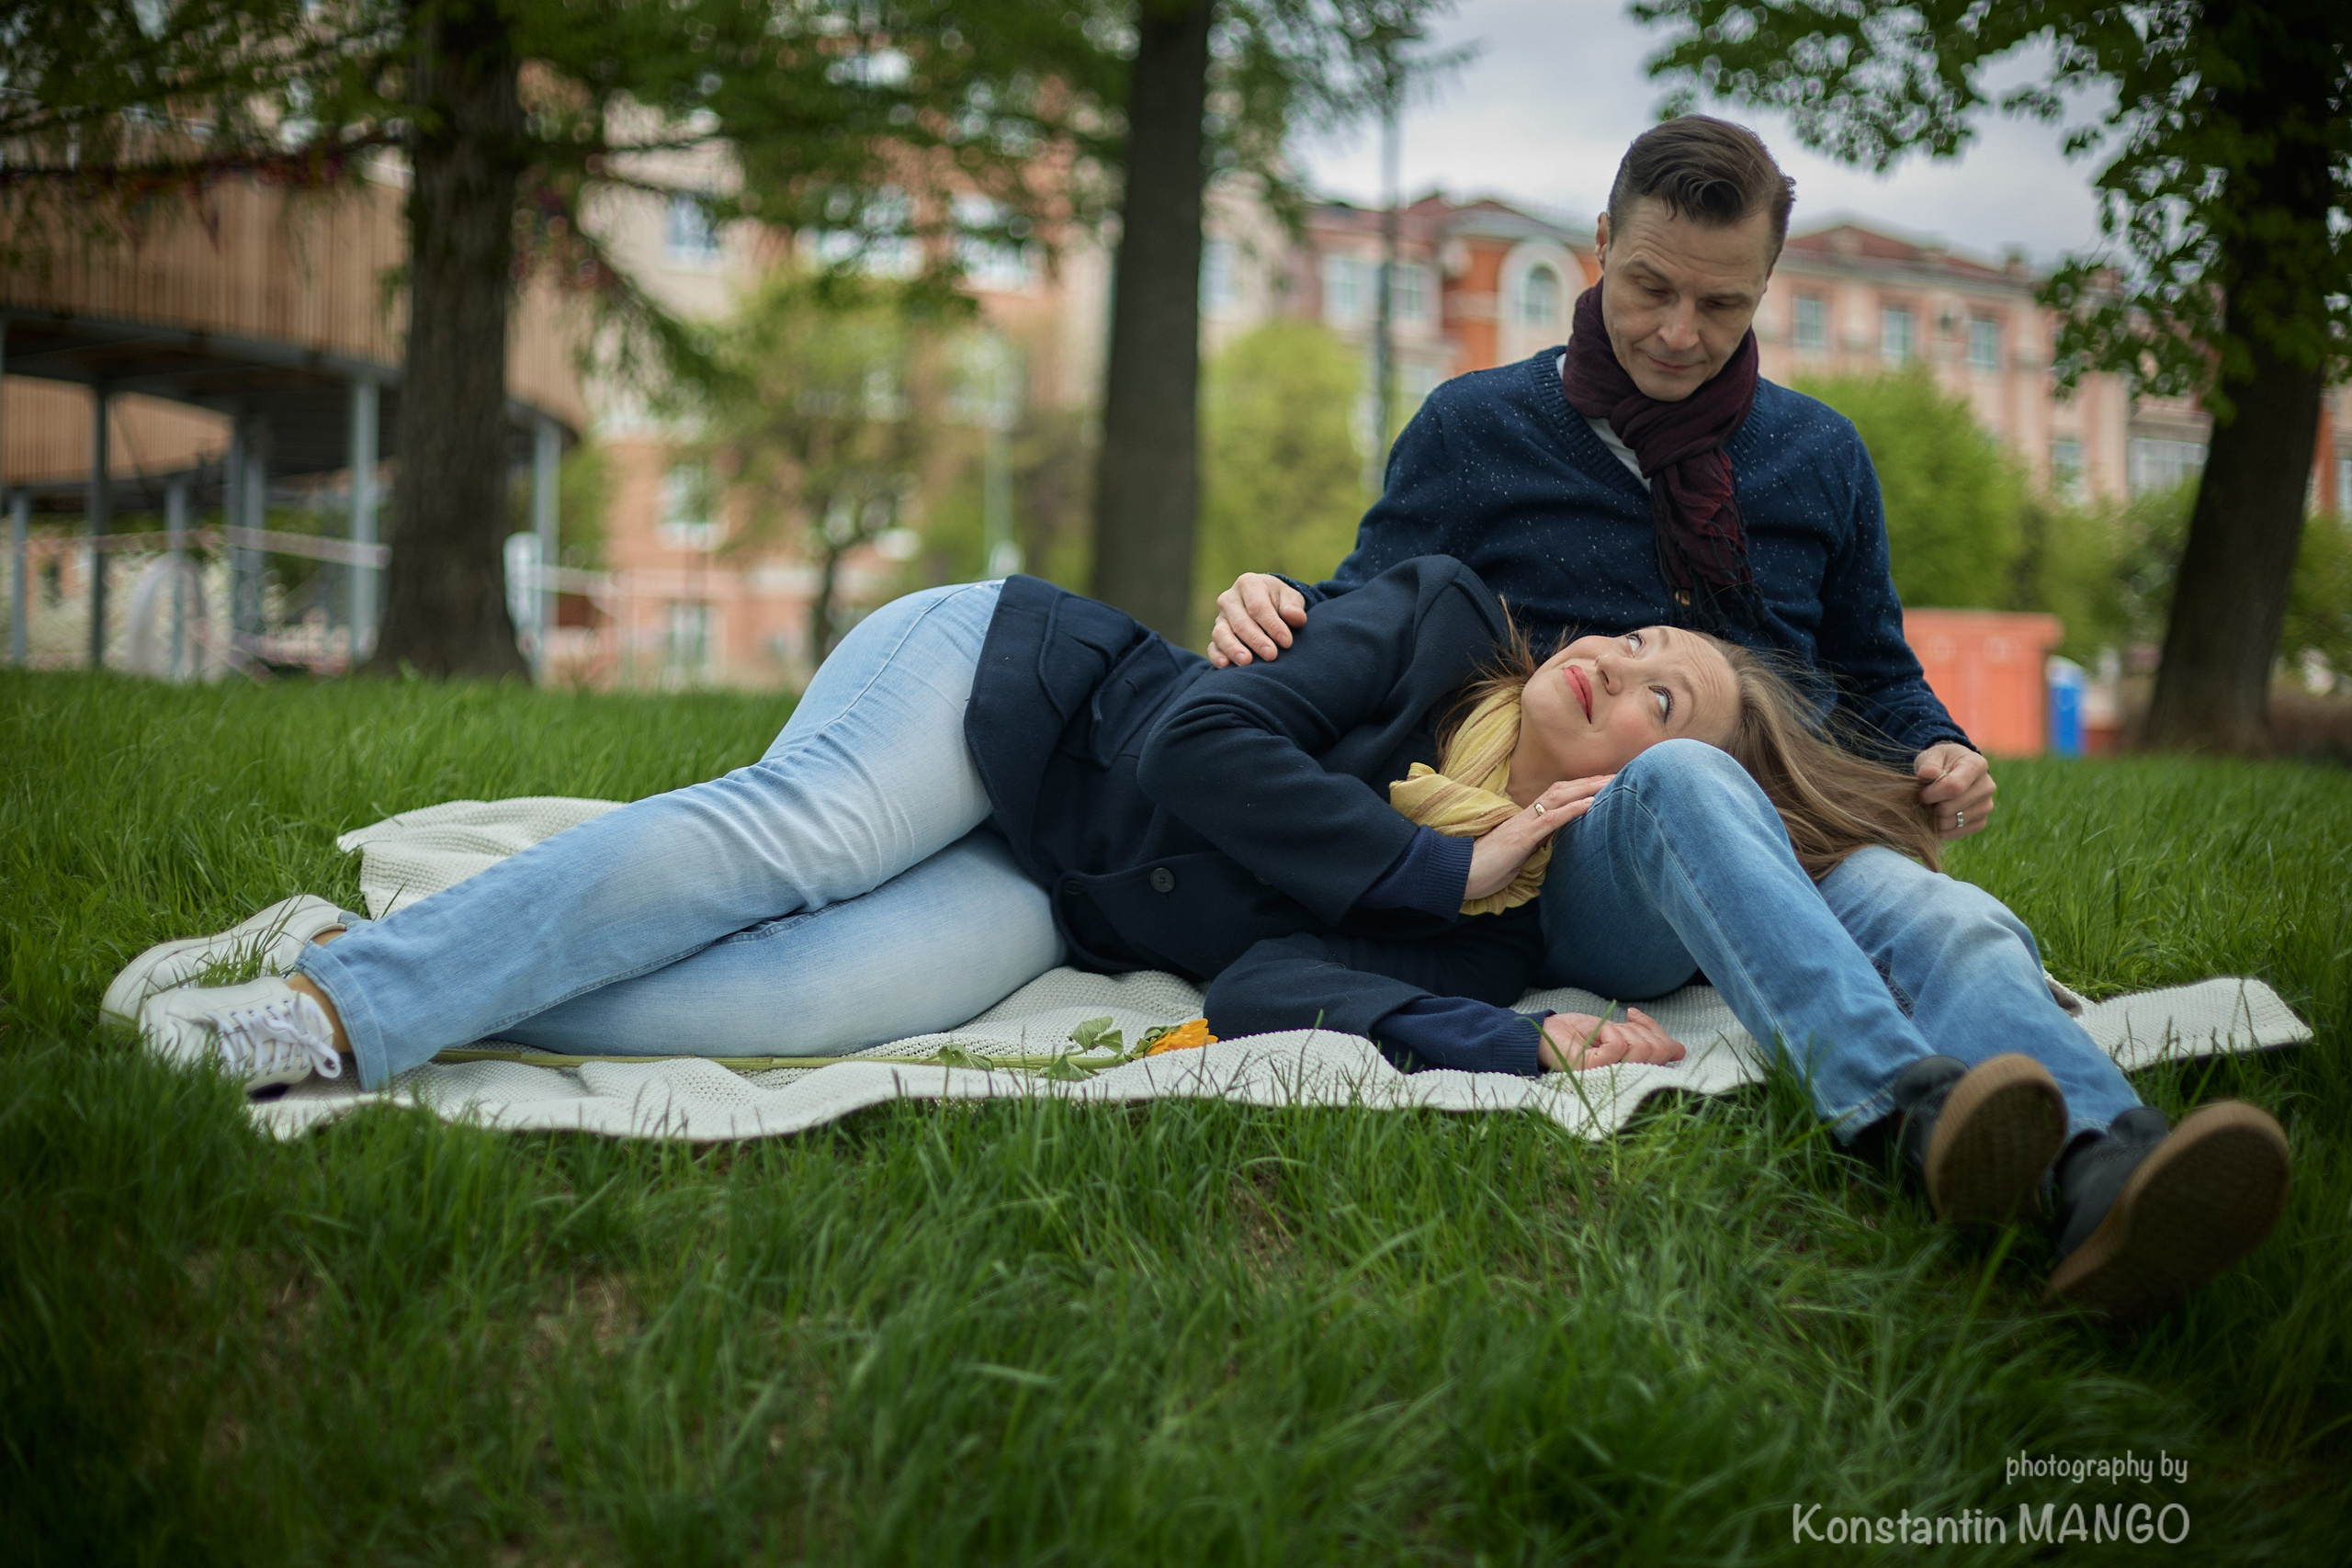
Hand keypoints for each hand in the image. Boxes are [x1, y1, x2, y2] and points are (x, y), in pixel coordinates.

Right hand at [1208, 572, 1308, 666]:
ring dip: (1233, 649)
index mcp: (1248, 584)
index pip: (1258, 606)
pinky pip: (1212, 647)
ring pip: (1221, 634)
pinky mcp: (1216, 636)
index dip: (1272, 625)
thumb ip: (1293, 607)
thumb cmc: (1280, 602)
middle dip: (1256, 640)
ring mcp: (1220, 619)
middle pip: (1240, 622)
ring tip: (1247, 662)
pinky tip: (1225, 666)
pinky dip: (1217, 656)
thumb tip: (1297, 618)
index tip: (1287, 642)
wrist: (1267, 605)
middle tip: (1271, 655)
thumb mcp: (1290, 598)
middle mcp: (1229, 599)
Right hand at [1465, 776, 1610, 901]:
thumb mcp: (1516, 859)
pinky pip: (1550, 819)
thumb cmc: (1485, 871)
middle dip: (1591, 781)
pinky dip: (1572, 809)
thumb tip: (1552, 849)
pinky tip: (1592, 804)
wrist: (1457, 876)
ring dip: (1587, 788)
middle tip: (1620, 774)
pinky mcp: (1521, 837)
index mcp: (1525, 821)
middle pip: (1563, 789)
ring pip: (1559, 797)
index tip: (1605, 783)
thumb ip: (1534, 849)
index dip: (1581, 788)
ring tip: (1611, 782)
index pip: (1557, 797)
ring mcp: (1523, 824)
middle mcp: (1525, 816)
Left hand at [1538, 1007, 1684, 1070]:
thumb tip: (1679, 1049)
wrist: (1548, 1033)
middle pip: (1657, 1050)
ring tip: (1602, 1035)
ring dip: (1621, 1031)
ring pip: (1641, 1047)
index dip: (1656, 1029)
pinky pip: (1618, 1045)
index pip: (1669, 1051)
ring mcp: (1612, 1077)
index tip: (1631, 1017)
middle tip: (1615, 1028)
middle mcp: (1627, 1078)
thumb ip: (1647, 1038)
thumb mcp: (1620, 1031)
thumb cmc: (1582, 1034)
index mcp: (1636, 1068)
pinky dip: (1607, 1032)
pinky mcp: (1596, 1071)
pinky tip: (1595, 1037)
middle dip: (1638, 1030)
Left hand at [1914, 742, 1994, 839]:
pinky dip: (1942, 829)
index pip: (1953, 787)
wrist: (1954, 771)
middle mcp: (1987, 787)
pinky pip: (1957, 833)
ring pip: (1952, 822)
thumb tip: (1926, 774)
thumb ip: (1928, 764)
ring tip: (1932, 805)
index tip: (1921, 793)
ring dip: (1934, 818)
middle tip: (1925, 799)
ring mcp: (1986, 806)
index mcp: (1976, 765)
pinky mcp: (1981, 822)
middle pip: (1950, 807)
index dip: (1931, 794)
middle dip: (1930, 805)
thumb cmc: (1941, 762)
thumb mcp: (1932, 756)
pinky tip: (1937, 817)